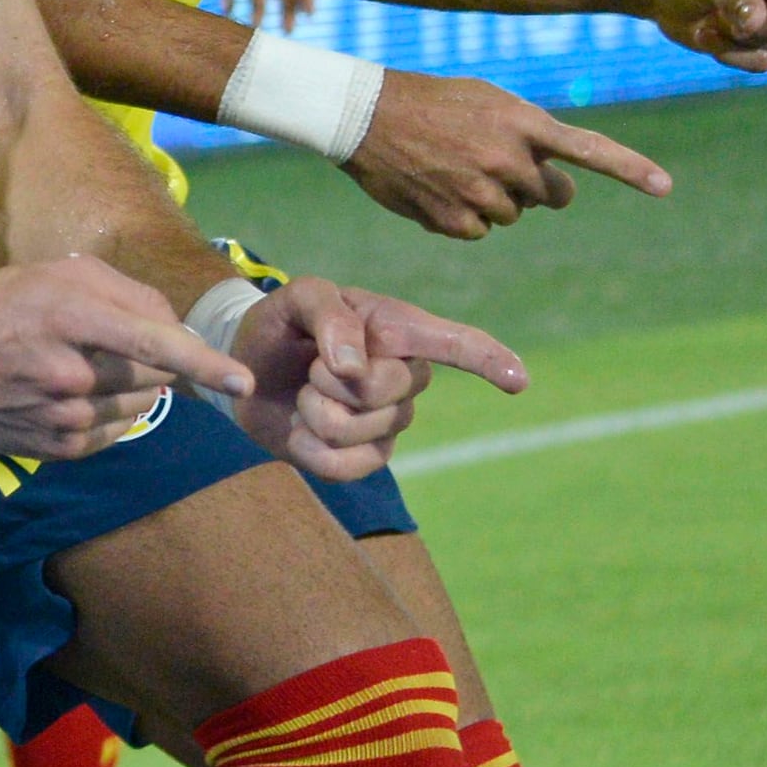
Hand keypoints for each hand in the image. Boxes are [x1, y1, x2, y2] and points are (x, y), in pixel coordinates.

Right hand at [0, 255, 256, 462]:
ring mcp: (63, 416)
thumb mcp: (56, 274)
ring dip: (130, 391)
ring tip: (83, 371)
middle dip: (151, 362)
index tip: (242, 381)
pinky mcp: (57, 448)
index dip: (204, 363)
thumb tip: (175, 326)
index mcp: (71, 317)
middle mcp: (70, 372)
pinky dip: (108, 415)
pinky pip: (114, 433)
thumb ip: (124, 290)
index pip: (154, 343)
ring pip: (140, 408)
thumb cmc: (0, 304)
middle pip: (157, 376)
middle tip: (109, 346)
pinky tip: (70, 397)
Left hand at [222, 273, 525, 480]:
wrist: (249, 368)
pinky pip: (343, 467)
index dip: (488, 360)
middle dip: (329, 379)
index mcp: (399, 330)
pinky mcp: (366, 457)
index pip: (456, 344)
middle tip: (311, 365)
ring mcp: (390, 421)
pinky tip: (300, 431)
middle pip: (384, 391)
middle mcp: (406, 378)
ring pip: (356, 430)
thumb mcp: (295, 299)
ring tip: (305, 392)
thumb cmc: (283, 325)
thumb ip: (328, 315)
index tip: (518, 379)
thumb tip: (354, 366)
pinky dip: (308, 449)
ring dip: (313, 410)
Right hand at [345, 71, 666, 238]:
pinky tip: (436, 190)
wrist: (363, 114)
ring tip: (454, 170)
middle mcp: (507, 158)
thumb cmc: (430, 102)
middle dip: (536, 187)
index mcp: (521, 122)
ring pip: (514, 215)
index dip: (630, 169)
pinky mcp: (452, 217)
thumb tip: (553, 191)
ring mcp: (480, 190)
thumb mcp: (487, 101)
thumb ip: (528, 136)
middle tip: (499, 166)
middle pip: (552, 195)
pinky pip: (479, 232)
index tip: (665, 187)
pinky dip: (462, 218)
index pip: (588, 148)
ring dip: (494, 200)